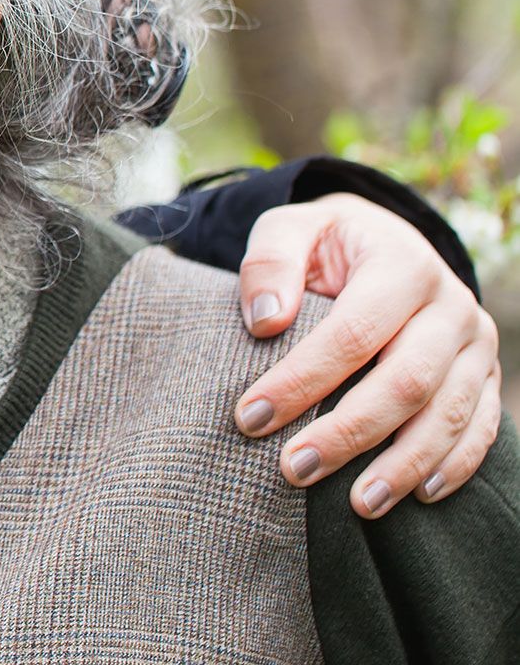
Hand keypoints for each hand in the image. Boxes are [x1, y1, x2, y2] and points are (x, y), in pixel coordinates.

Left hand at [232, 193, 501, 517]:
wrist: (385, 242)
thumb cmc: (326, 245)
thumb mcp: (292, 230)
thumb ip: (271, 262)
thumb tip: (265, 320)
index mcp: (403, 265)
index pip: (352, 333)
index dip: (303, 379)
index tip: (251, 417)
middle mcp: (451, 305)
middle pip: (406, 381)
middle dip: (349, 431)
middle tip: (294, 469)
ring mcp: (476, 344)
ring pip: (448, 414)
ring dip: (403, 464)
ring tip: (357, 505)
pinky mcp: (485, 375)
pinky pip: (481, 427)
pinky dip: (455, 465)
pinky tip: (418, 496)